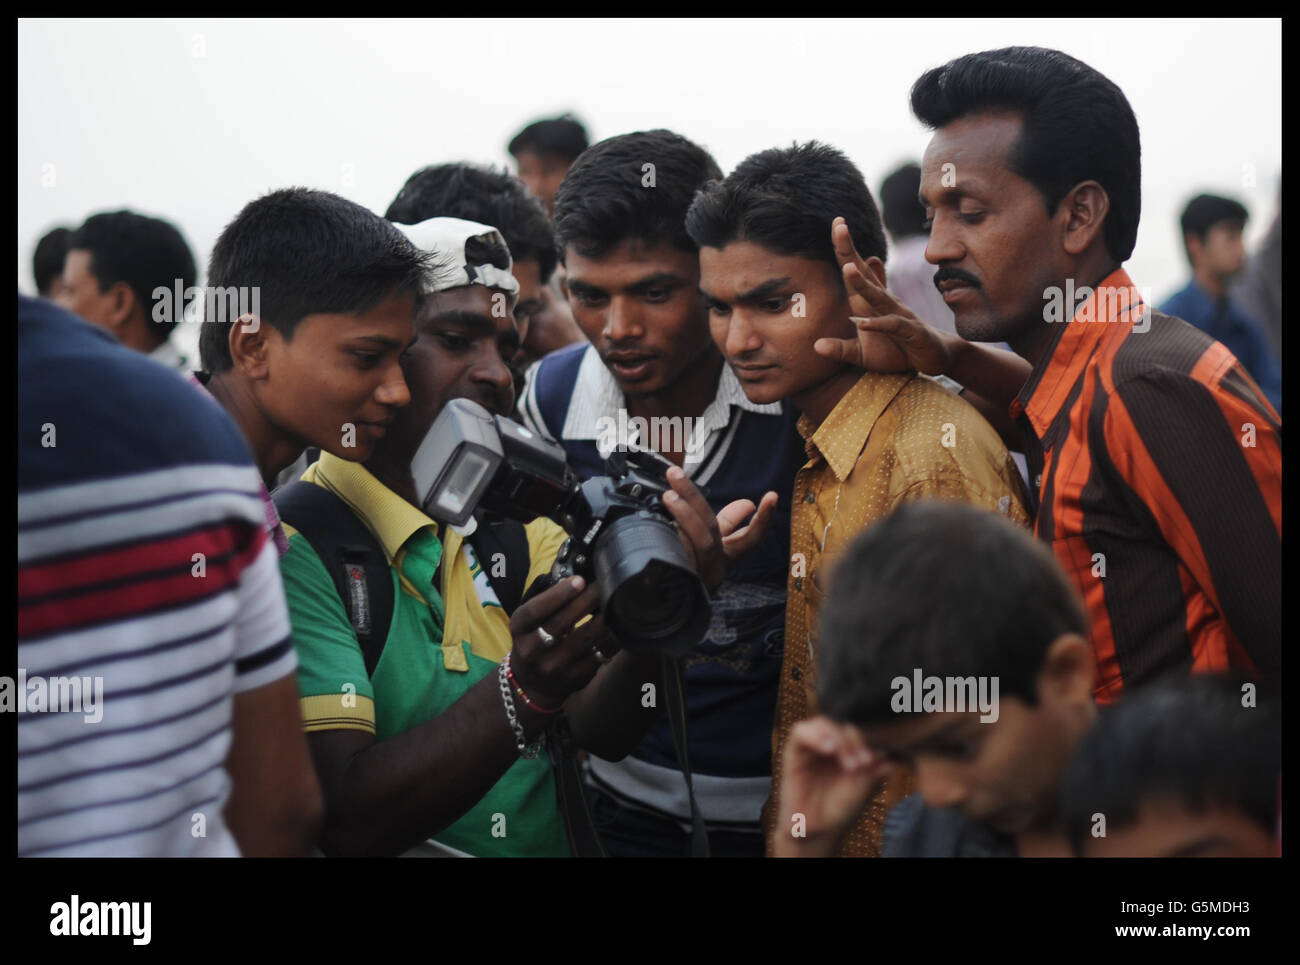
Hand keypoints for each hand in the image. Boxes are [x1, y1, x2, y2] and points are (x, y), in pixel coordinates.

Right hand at [508, 575, 615, 706]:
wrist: (532, 683)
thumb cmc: (534, 638)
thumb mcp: (528, 620)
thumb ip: (545, 598)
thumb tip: (572, 574)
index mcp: (519, 629)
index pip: (535, 610)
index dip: (558, 595)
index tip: (579, 580)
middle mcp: (532, 650)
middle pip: (562, 623)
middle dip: (586, 600)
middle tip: (604, 584)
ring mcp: (554, 667)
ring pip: (584, 640)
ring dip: (603, 618)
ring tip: (616, 600)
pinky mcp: (575, 678)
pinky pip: (598, 656)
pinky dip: (611, 638)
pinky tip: (620, 624)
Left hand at [661, 465, 777, 589]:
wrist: (673, 609)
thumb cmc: (698, 569)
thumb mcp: (714, 543)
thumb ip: (729, 523)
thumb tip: (747, 503)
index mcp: (726, 556)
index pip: (751, 537)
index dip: (763, 518)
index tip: (772, 496)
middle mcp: (714, 566)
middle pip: (710, 530)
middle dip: (693, 499)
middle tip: (675, 475)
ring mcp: (696, 575)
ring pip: (695, 543)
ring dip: (682, 516)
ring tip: (667, 495)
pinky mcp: (677, 582)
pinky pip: (673, 557)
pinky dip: (665, 538)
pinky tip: (652, 524)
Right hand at [773, 715, 891, 857]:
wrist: (818, 831)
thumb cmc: (841, 808)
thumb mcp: (863, 785)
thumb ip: (875, 767)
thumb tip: (894, 754)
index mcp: (849, 745)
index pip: (859, 725)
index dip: (870, 736)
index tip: (880, 756)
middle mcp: (831, 741)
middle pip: (842, 721)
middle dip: (857, 739)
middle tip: (865, 761)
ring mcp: (812, 745)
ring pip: (823, 722)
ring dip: (839, 737)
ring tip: (850, 762)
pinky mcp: (793, 752)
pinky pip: (800, 732)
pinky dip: (816, 736)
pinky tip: (830, 750)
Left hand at [813, 217, 953, 376]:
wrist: (934, 358)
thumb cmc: (898, 352)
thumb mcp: (862, 355)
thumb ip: (841, 349)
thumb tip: (816, 345)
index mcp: (871, 303)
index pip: (855, 272)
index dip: (844, 250)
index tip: (836, 223)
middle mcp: (884, 303)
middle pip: (864, 274)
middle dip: (850, 252)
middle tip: (839, 226)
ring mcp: (898, 315)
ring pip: (878, 297)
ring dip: (863, 284)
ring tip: (847, 269)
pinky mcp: (910, 332)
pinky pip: (892, 325)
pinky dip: (877, 324)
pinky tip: (862, 322)